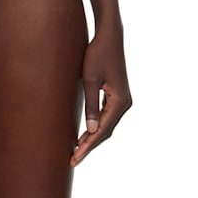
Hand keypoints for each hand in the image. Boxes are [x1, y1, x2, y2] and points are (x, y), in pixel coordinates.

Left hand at [70, 27, 131, 166]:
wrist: (109, 36)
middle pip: (106, 131)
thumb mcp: (90, 80)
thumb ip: (90, 105)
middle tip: (73, 160)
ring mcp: (122, 100)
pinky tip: (85, 134)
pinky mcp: (117, 95)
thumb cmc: (97, 54)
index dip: (87, 146)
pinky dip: (96, 127)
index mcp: (120, 102)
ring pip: (107, 126)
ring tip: (76, 151)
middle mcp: (125, 103)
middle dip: (89, 146)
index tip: (74, 158)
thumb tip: (91, 130)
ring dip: (92, 138)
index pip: (102, 130)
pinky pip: (107, 117)